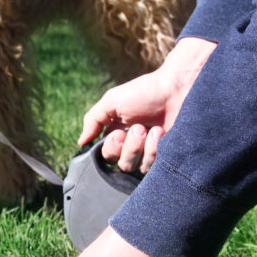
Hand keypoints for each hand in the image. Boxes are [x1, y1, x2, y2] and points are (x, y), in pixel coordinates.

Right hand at [79, 37, 216, 172]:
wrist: (176, 89)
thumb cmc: (144, 92)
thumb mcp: (112, 101)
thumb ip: (93, 120)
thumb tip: (81, 142)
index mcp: (117, 133)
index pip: (106, 156)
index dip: (111, 148)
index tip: (118, 133)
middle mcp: (132, 145)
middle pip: (122, 164)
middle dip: (130, 147)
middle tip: (139, 127)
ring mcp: (150, 152)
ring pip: (138, 167)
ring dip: (143, 147)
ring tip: (153, 128)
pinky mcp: (165, 156)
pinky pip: (154, 166)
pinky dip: (156, 148)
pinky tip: (162, 132)